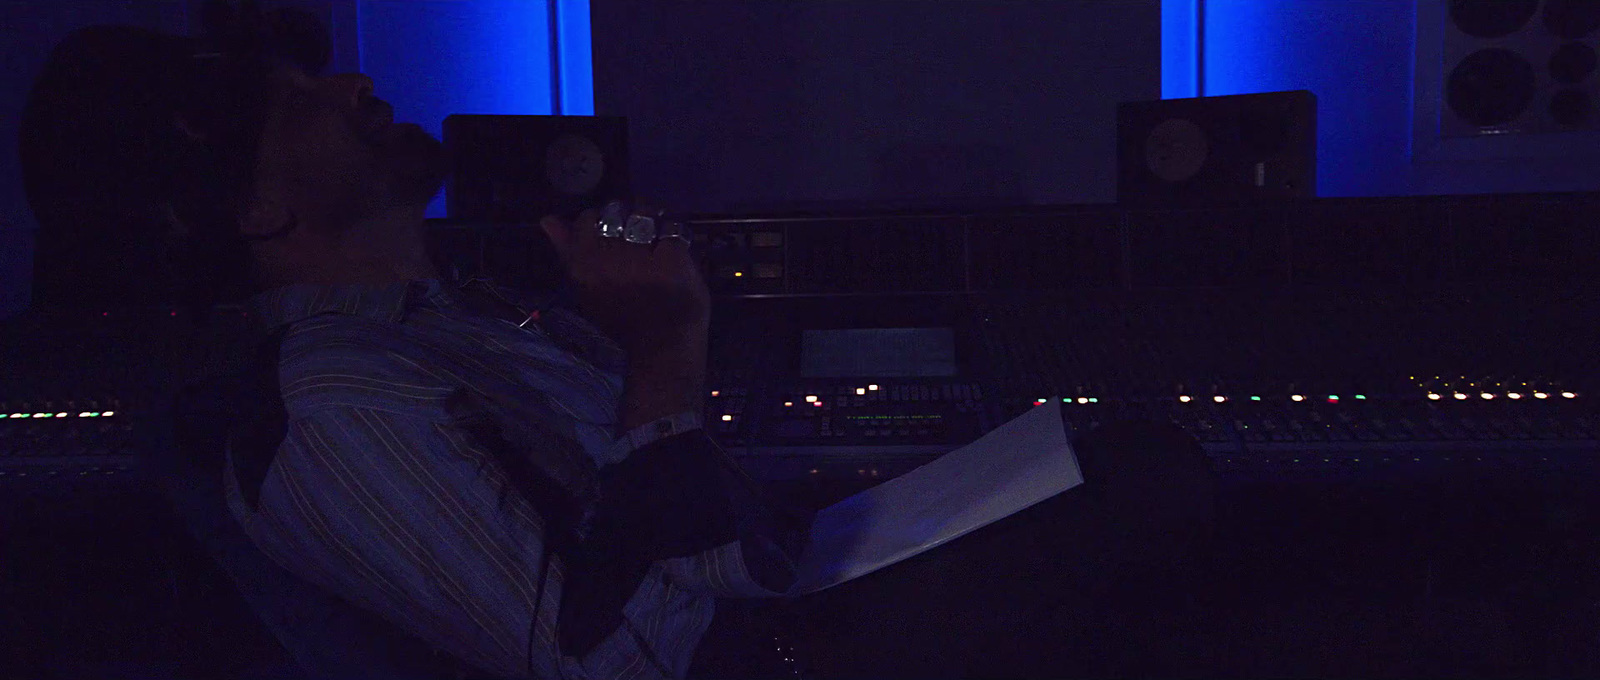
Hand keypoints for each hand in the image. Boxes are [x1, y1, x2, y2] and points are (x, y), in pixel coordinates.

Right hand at [542, 204, 711, 429]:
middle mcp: (609, 259)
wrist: (660, 350)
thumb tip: (546, 219)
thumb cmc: (621, 320)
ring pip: (645, 213)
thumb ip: (568, 251)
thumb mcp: (585, 289)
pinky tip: (674, 253)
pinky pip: (673, 229)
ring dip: (652, 221)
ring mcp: (643, 259)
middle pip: (617, 211)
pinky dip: (675, 239)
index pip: (588, 220)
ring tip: (657, 240)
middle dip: (629, 218)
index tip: (612, 237)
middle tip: (639, 238)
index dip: (602, 222)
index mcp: (583, 265)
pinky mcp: (673, 261)